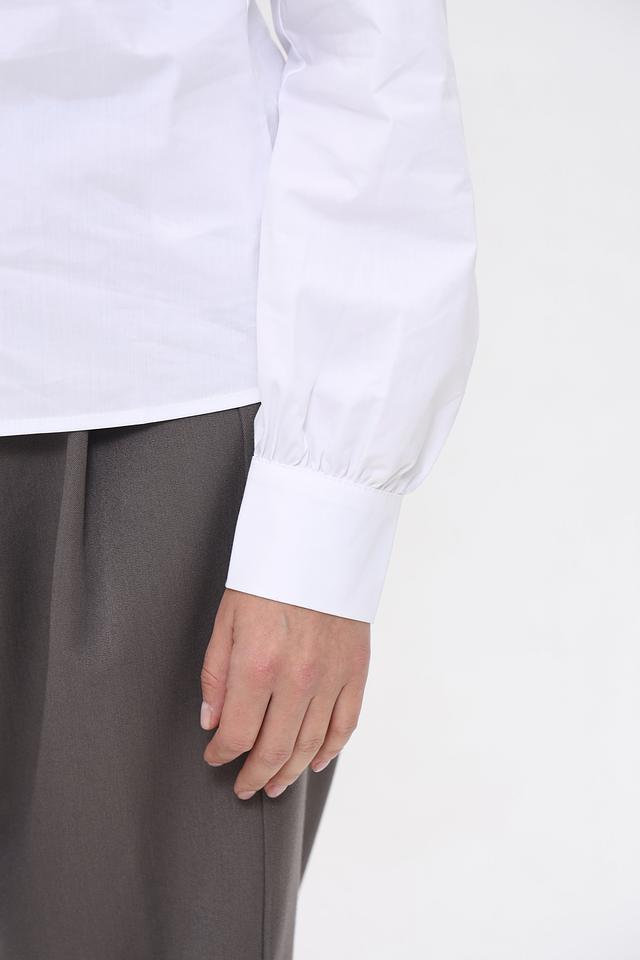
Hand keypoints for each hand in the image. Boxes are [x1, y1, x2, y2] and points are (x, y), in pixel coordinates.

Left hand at [200, 589, 369, 799]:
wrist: (318, 546)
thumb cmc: (267, 579)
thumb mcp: (227, 621)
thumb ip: (217, 675)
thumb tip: (212, 720)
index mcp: (258, 666)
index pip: (238, 734)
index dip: (222, 754)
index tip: (215, 757)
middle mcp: (297, 680)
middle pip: (275, 750)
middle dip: (255, 776)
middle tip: (245, 787)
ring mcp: (331, 678)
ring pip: (311, 745)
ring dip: (290, 772)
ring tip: (275, 785)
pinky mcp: (355, 671)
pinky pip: (346, 724)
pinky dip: (330, 750)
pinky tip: (314, 762)